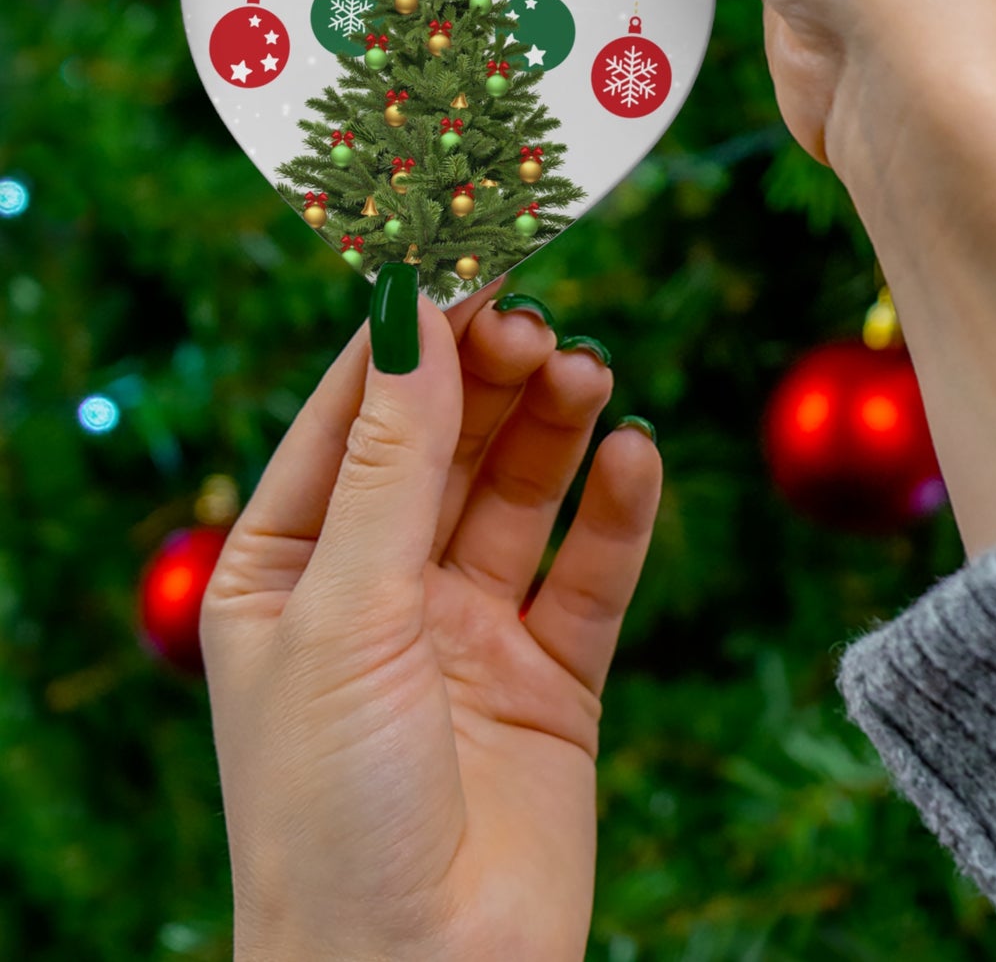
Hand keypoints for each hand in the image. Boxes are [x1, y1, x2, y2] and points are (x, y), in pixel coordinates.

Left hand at [201, 278, 660, 961]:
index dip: (407, 337)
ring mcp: (469, 630)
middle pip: (446, 444)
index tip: (463, 256)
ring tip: (588, 373)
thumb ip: (391, 461)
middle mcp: (380, 589)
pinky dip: (617, 512)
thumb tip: (412, 311)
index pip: (351, 417)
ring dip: (555, 428)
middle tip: (536, 320)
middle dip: (489, 378)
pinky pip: (591, 572)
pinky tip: (635, 457)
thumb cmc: (331, 810)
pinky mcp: (553, 676)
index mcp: (289, 569)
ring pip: (521, 494)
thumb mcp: (346, 611)